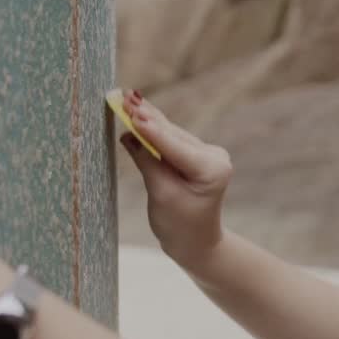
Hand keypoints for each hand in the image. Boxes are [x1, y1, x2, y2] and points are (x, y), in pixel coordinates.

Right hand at [119, 91, 232, 271]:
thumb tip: (129, 134)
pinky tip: (136, 113)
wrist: (196, 242)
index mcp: (211, 170)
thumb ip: (148, 162)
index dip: (150, 129)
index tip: (131, 111)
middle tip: (124, 96)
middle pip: (172, 135)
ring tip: (127, 99)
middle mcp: (214, 157)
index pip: (174, 147)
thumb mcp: (161, 195)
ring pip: (171, 134)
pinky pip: (171, 140)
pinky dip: (152, 130)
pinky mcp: (196, 155)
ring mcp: (207, 154)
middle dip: (146, 116)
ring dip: (147, 118)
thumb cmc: (179, 226)